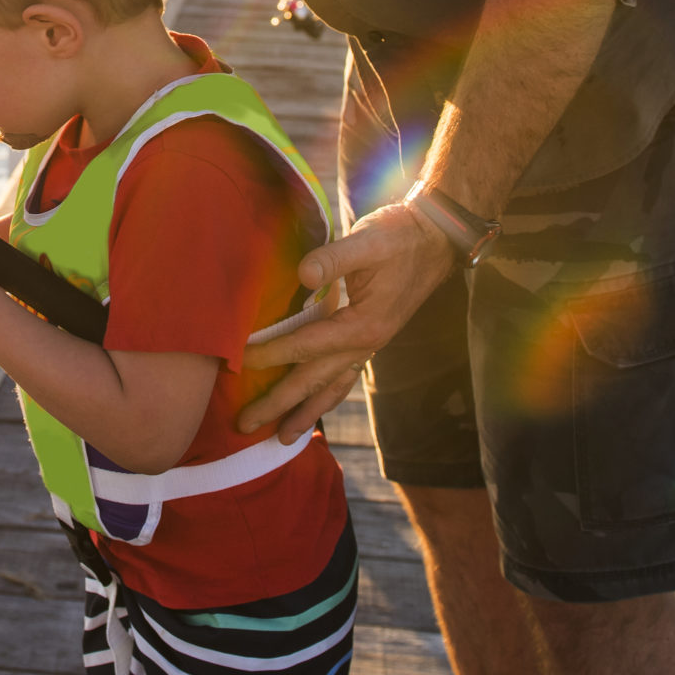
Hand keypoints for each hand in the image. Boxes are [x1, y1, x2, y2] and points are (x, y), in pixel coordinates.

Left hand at [235, 202, 454, 438]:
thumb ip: (333, 259)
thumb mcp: (367, 242)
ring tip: (282, 437)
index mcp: (364, 325)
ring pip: (332, 388)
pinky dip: (325, 396)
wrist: (435, 238)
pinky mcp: (370, 339)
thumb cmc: (398, 236)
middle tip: (244, 425)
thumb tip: (302, 274)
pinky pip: (344, 377)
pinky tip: (312, 407)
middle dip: (279, 404)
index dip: (271, 354)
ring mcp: (370, 346)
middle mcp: (367, 344)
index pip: (306, 346)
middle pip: (315, 381)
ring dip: (305, 412)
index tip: (239, 363)